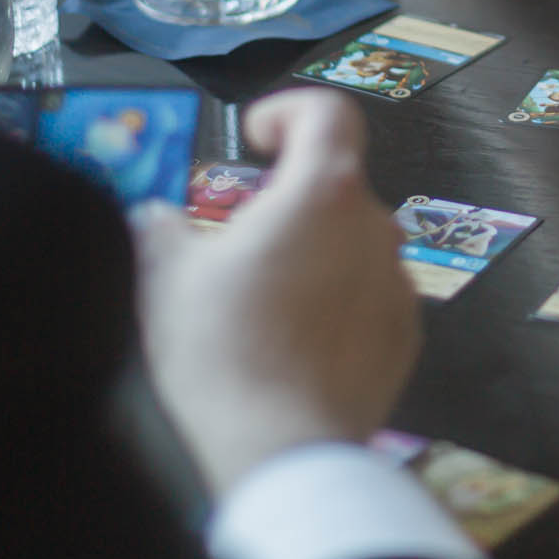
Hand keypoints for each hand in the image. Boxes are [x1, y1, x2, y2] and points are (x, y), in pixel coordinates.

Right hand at [131, 89, 418, 494]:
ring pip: (352, 242)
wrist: (280, 448)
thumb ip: (162, 228)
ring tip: (262, 300)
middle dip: (289, 199)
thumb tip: (154, 217)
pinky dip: (336, 302)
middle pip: (335, 183)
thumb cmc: (225, 354)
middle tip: (239, 238)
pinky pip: (368, 295)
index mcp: (323, 191)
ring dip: (313, 253)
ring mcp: (396, 280)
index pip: (327, 111)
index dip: (289, 110)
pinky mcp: (403, 332)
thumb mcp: (168, 279)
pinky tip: (293, 341)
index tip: (259, 137)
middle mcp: (373, 225)